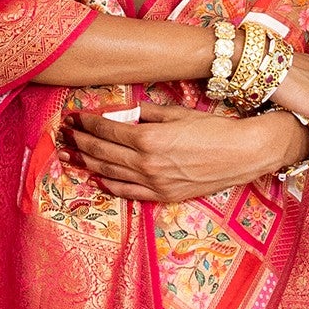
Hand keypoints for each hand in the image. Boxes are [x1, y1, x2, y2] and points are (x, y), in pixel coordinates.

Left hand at [64, 99, 303, 204]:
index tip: (73, 116)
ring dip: (86, 162)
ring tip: (69, 154)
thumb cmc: (213, 128)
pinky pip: (126, 192)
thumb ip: (144, 114)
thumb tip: (120, 112)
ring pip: (108, 172)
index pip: (106, 129)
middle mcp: (146, 164)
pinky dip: (108, 183)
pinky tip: (96, 176)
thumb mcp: (177, 113)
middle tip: (64, 134)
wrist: (244, 153)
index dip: (86, 122)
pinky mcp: (163, 196)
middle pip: (101, 152)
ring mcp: (153, 183)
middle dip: (79, 141)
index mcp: (148, 139)